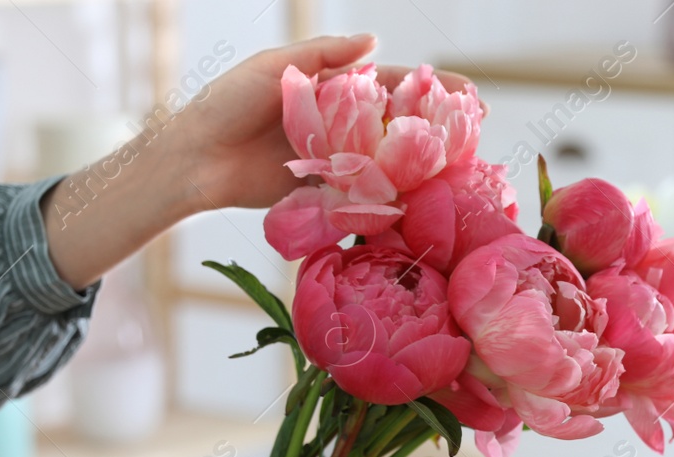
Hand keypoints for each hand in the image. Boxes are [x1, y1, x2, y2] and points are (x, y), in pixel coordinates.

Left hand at [172, 36, 480, 210]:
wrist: (195, 161)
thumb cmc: (227, 105)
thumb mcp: (275, 67)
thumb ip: (324, 55)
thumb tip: (376, 41)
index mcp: (331, 86)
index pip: (391, 83)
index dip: (430, 88)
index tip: (468, 94)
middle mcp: (339, 122)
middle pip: (398, 123)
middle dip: (439, 128)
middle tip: (478, 134)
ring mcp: (334, 158)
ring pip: (387, 160)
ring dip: (423, 165)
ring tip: (461, 170)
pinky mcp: (323, 192)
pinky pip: (363, 192)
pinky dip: (390, 195)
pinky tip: (420, 199)